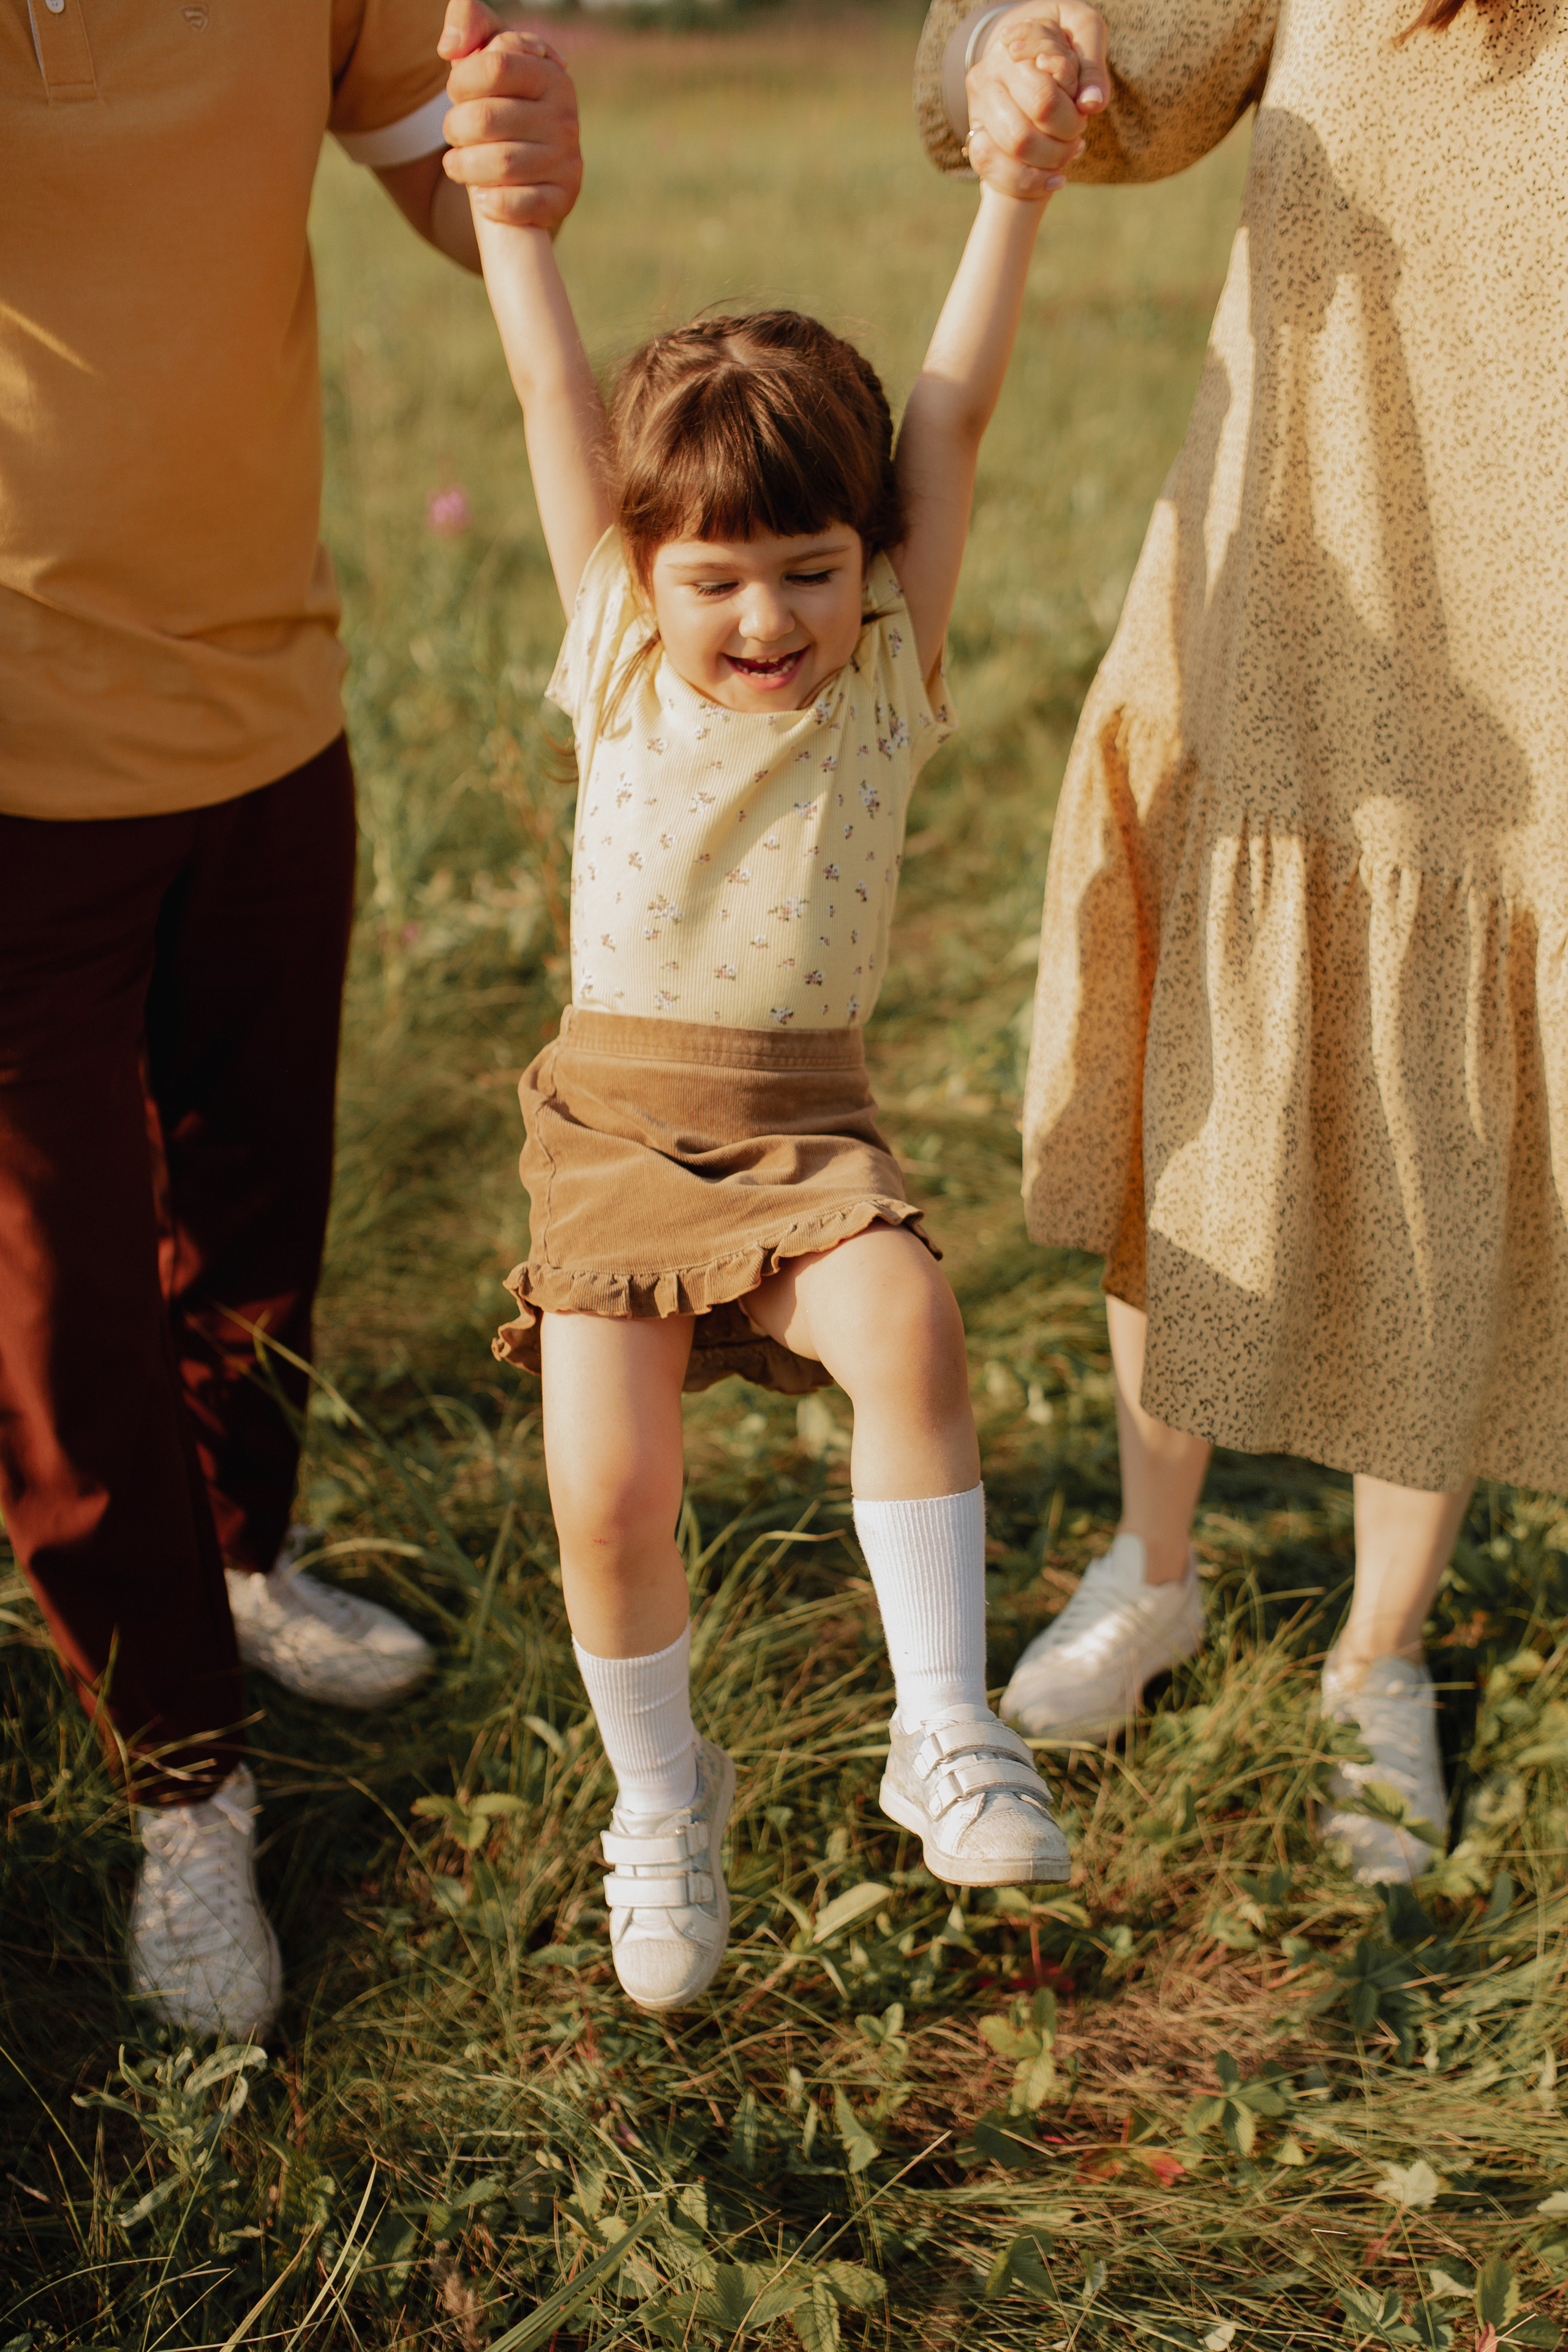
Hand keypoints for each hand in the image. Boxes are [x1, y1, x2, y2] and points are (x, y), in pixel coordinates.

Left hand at [439, 0, 582, 230]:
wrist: (520, 167)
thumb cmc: (496, 102)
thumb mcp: (484, 53)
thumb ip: (469, 22)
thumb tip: (451, 47)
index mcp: (550, 73)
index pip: (495, 66)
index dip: (461, 82)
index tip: (456, 92)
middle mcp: (566, 116)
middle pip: (488, 119)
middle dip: (455, 128)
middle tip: (454, 133)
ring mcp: (567, 160)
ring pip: (500, 164)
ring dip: (464, 167)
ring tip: (458, 165)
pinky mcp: (563, 199)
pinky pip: (520, 205)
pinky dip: (492, 204)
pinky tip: (483, 198)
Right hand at [965, 3, 1107, 199]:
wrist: (1026, 49)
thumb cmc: (1060, 38)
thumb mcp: (1082, 31)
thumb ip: (1091, 65)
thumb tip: (1091, 104)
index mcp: (1009, 50)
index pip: (1043, 98)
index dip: (1070, 113)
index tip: (1082, 105)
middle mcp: (986, 78)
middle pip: (1025, 132)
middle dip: (1063, 142)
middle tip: (1079, 134)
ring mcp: (977, 111)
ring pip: (1013, 152)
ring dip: (1051, 162)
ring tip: (1070, 152)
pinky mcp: (975, 139)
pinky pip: (996, 173)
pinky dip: (1032, 183)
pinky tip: (1055, 179)